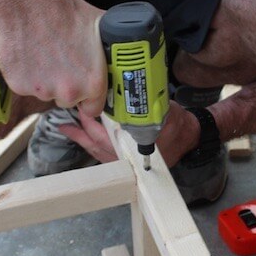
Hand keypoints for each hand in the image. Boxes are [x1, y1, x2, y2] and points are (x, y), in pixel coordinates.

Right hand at [0, 0, 106, 117]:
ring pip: (46, 92)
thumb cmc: (65, 13)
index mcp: (92, 83)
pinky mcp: (19, 86)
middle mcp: (69, 92)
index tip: (83, 89)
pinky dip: (25, 74)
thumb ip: (109, 48)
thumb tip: (118, 50)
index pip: (93, 109)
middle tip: (61, 62)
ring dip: (45, 79)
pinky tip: (29, 54)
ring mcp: (43, 91)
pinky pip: (25, 86)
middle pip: (68, 100)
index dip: (88, 99)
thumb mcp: (100, 28)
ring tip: (44, 53)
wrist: (30, 5)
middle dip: (65, 85)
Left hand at [60, 101, 200, 166]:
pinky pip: (102, 155)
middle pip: (98, 144)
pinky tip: (80, 136)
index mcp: (138, 144)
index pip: (109, 134)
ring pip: (97, 151)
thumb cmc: (177, 124)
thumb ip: (144, 105)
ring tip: (67, 127)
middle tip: (71, 113)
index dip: (94, 122)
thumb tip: (126, 93)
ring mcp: (126, 163)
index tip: (86, 108)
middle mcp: (130, 157)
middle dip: (82, 129)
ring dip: (81, 138)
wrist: (189, 139)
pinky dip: (90, 145)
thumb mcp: (164, 109)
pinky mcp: (124, 162)